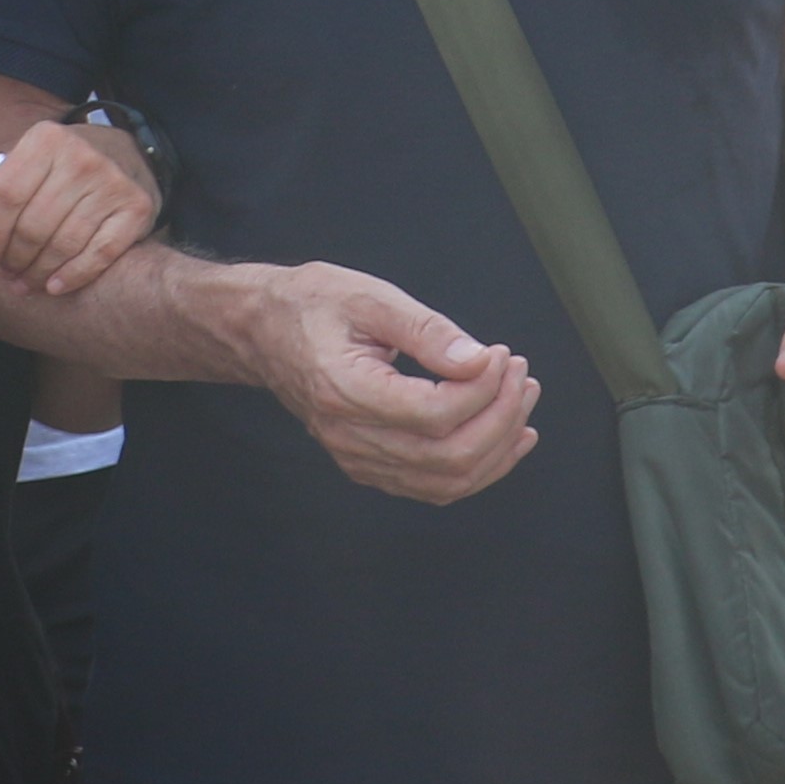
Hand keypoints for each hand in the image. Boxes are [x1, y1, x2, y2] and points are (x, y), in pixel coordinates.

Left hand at [0, 113, 161, 298]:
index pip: (6, 195)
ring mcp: (113, 181)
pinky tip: (54, 286)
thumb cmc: (57, 173)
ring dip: (39, 273)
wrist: (122, 157)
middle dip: (14, 259)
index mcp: (46, 140)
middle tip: (8, 277)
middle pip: (33, 224)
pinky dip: (73, 276)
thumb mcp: (23, 173)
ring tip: (26, 284)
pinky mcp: (137, 207)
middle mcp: (82, 156)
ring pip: (64, 243)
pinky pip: (100, 253)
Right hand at [245, 263, 540, 505]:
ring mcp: (358, 458)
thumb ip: (428, 331)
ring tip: (521, 398)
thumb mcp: (370, 297)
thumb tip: (479, 361)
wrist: (263, 332)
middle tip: (519, 372)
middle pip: (448, 456)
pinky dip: (480, 468)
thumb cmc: (313, 305)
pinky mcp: (369, 465)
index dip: (482, 389)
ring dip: (498, 446)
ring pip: (447, 481)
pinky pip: (434, 486)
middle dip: (500, 415)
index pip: (434, 414)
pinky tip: (507, 437)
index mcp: (346, 390)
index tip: (500, 353)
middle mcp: (350, 437)